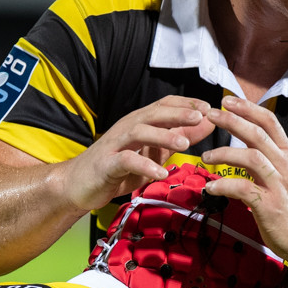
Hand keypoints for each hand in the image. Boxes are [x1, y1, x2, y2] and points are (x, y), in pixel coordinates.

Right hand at [63, 96, 214, 211]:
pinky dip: (145, 166)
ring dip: (163, 135)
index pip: (164, 105)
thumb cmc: (118, 167)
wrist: (79, 183)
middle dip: (178, 114)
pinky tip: (161, 173)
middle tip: (200, 117)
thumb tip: (207, 124)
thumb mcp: (153, 153)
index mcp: (139, 123)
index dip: (186, 103)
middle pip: (153, 114)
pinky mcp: (107, 164)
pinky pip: (127, 161)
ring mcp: (116, 144)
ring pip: (140, 132)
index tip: (208, 108)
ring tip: (184, 144)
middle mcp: (127, 128)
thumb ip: (177, 139)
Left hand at [199, 96, 287, 260]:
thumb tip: (247, 144)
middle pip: (257, 134)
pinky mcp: (270, 206)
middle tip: (210, 115)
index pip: (269, 122)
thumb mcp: (284, 176)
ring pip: (251, 157)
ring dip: (224, 153)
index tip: (227, 101)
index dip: (248, 108)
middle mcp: (285, 165)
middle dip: (232, 121)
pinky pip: (243, 189)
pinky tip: (210, 188)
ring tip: (205, 156)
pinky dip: (223, 186)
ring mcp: (278, 185)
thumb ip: (268, 159)